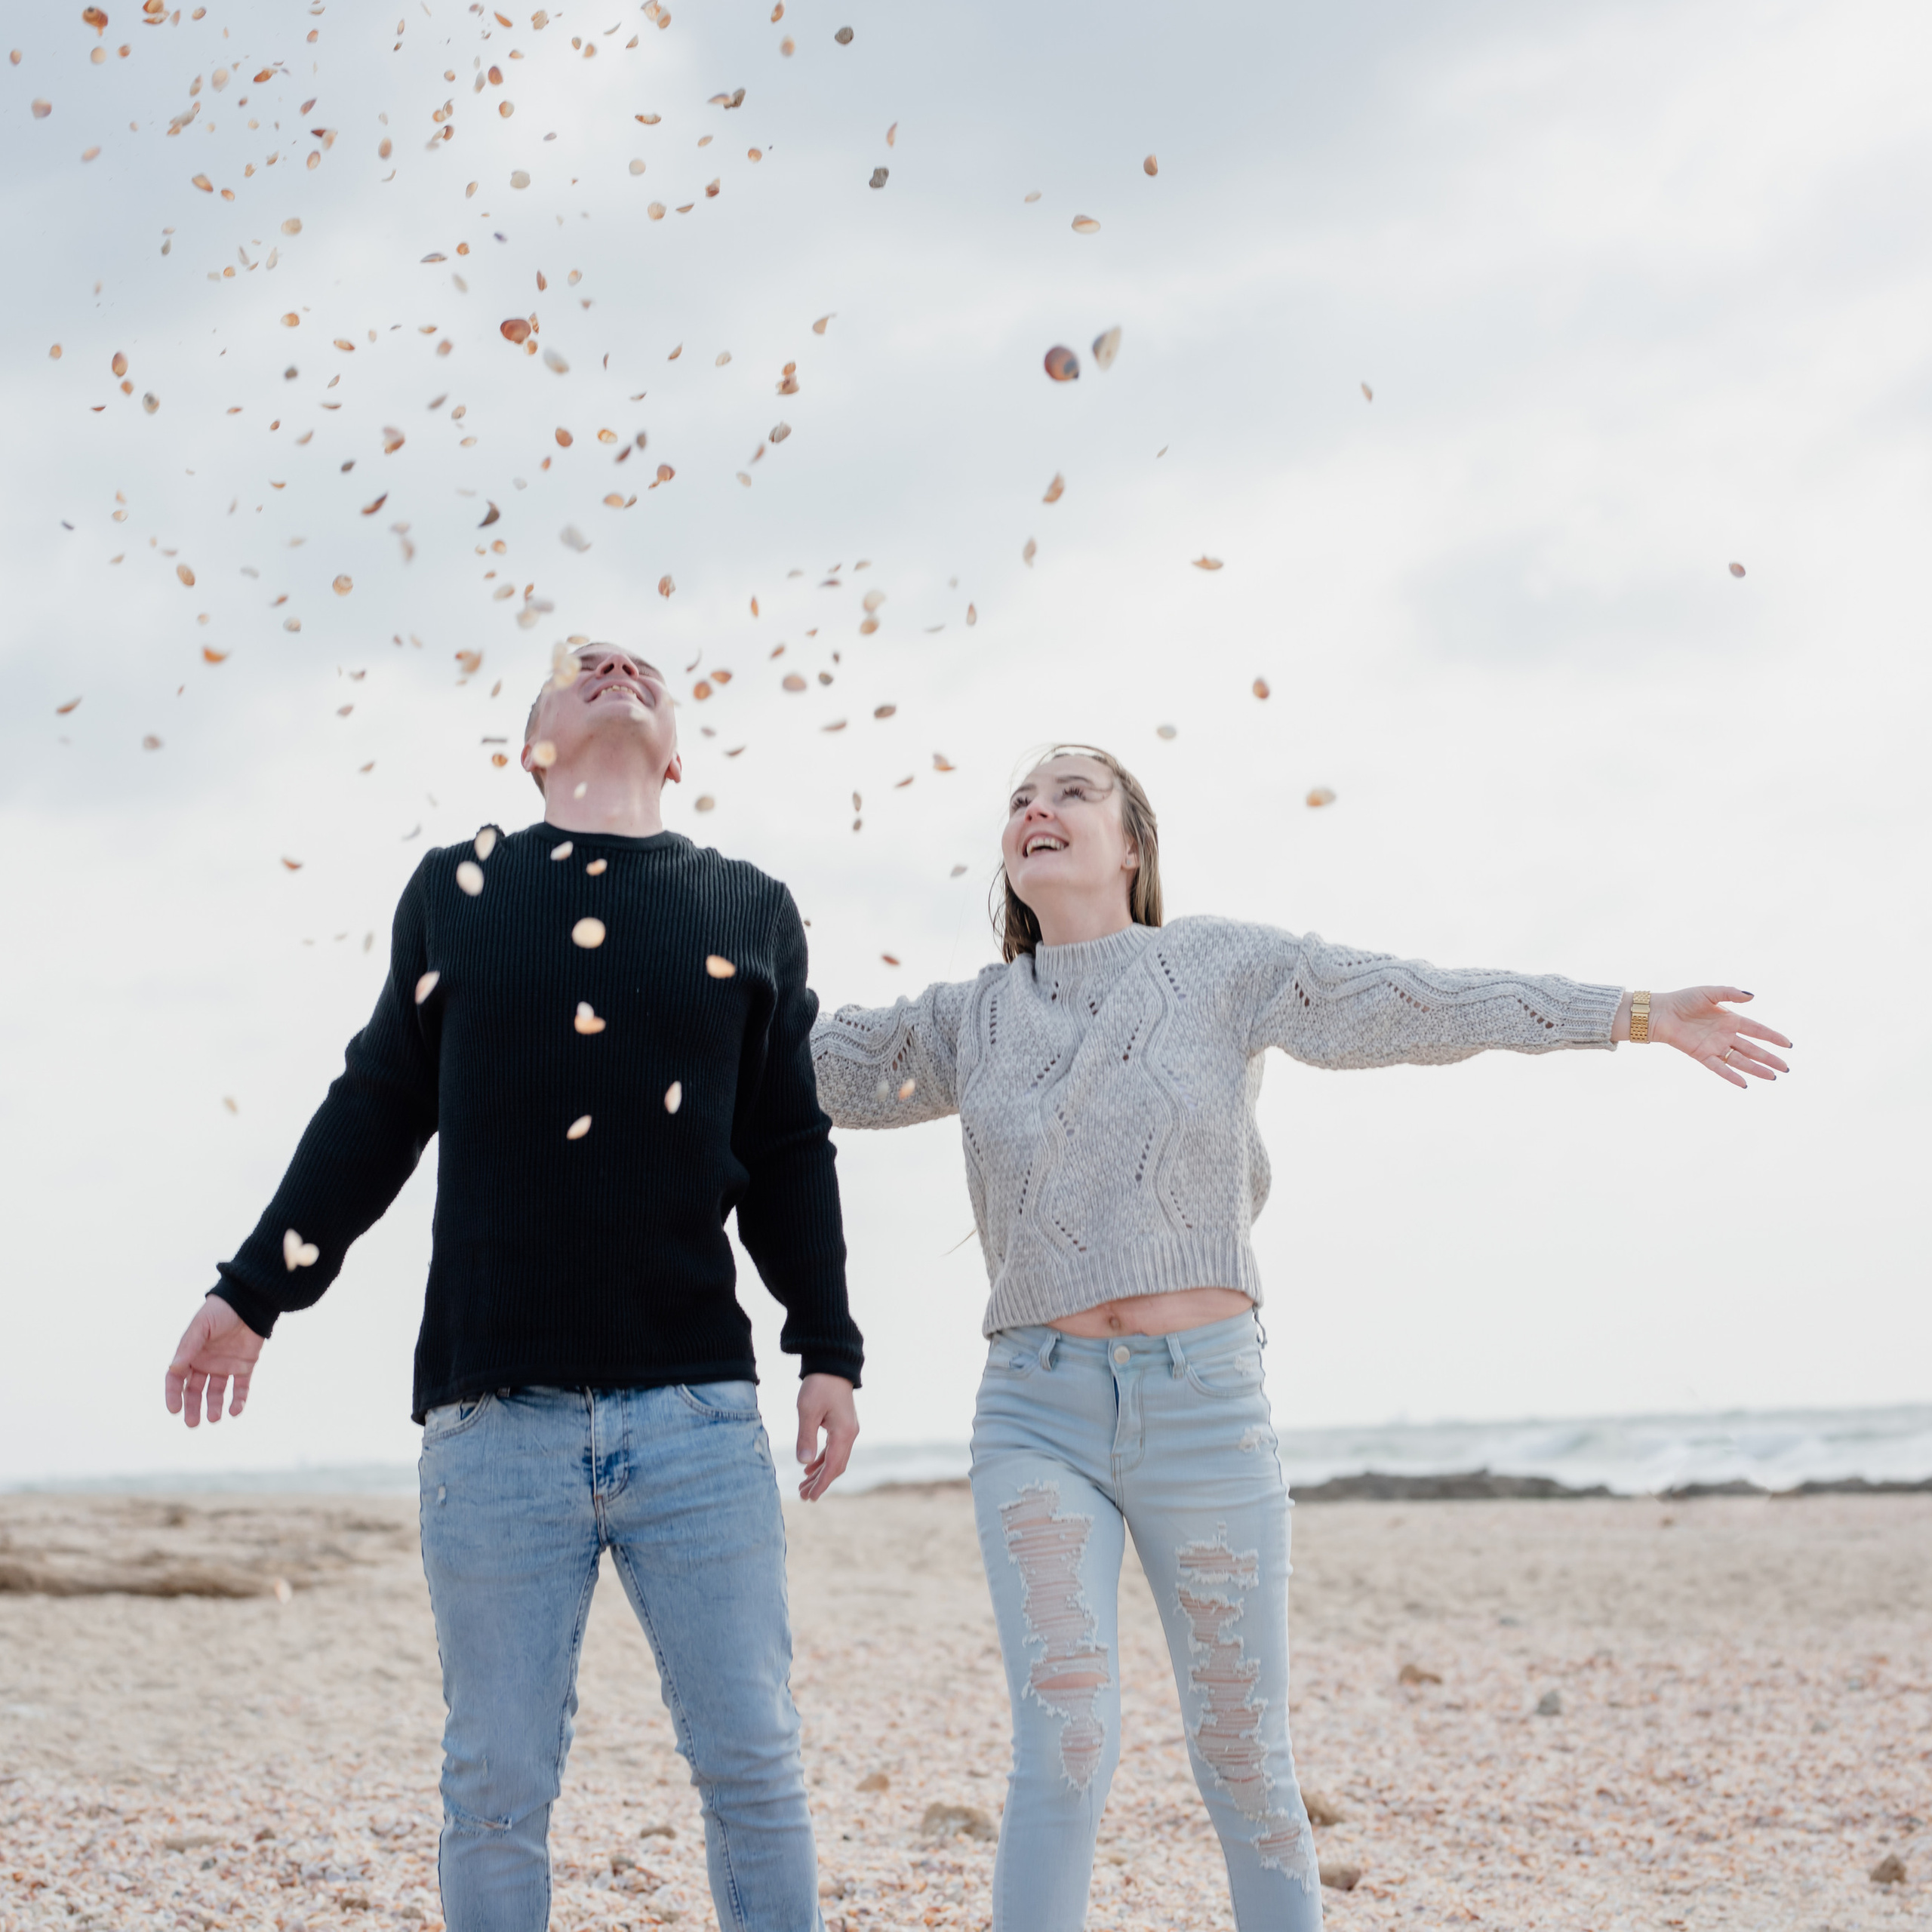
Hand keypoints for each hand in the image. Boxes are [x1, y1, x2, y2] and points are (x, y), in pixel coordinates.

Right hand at [164, 1294, 265, 1426]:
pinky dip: (238, 1400)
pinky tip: (235, 1410)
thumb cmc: (220, 1311)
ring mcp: (225, 1366)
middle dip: (192, 1407)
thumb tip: (174, 1369)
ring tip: (214, 1417)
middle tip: (192, 1423)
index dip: (173, 1395)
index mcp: (190, 1354)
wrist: (250, 1301)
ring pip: (216, 1393)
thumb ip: (188, 1348)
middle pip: (195, 1391)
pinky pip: (240, 1387)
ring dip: (214, 1406)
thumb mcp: (201, 1327)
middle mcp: (205, 1363)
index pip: (176, 1379)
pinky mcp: (244, 1366)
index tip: (174, 1409)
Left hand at [795, 1374, 858, 1501]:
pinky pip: (834, 1449)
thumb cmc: (819, 1385)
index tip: (810, 1497)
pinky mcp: (843, 1424)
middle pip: (836, 1466)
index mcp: (843, 1433)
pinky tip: (810, 1466)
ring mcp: (848, 1429)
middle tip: (803, 1496)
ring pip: (836, 1458)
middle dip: (820, 1482)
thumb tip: (804, 1464)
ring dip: (821, 1472)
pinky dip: (823, 1460)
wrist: (831, 1364)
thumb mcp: (808, 1411)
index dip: (822, 1484)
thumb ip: (806, 1438)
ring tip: (804, 1485)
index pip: (833, 1466)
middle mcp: (850, 1434)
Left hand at [1635, 986, 1791, 1087]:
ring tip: (1773, 1077)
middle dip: (1769, 1058)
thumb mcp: (1709, 992)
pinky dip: (1731, 1076)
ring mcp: (1714, 1046)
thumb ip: (1730, 993)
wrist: (1659, 1013)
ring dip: (1756, 1069)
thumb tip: (1752, 997)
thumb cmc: (1683, 1000)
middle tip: (1786, 1068)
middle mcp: (1725, 1035)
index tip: (1789, 1044)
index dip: (1772, 1037)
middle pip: (1753, 1048)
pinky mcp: (1701, 1055)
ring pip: (1740, 1060)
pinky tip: (1744, 1084)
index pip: (1757, 1030)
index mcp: (1730, 1019)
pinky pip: (1719, 1067)